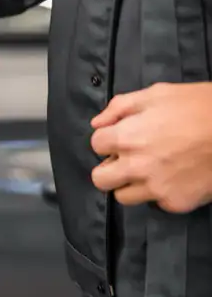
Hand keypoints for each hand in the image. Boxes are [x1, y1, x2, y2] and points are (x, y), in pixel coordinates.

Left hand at [90, 82, 211, 212]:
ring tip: (150, 171)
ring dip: (130, 185)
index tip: (122, 137)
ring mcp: (155, 188)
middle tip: (126, 161)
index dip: (108, 139)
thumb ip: (120, 107)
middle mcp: (135, 166)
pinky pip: (155, 203)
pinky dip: (160, 193)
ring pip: (123, 196)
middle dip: (109, 169)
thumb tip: (97, 123)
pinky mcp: (175, 202)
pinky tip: (175, 177)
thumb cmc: (200, 106)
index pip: (96, 145)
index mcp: (126, 137)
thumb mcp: (157, 93)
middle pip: (100, 179)